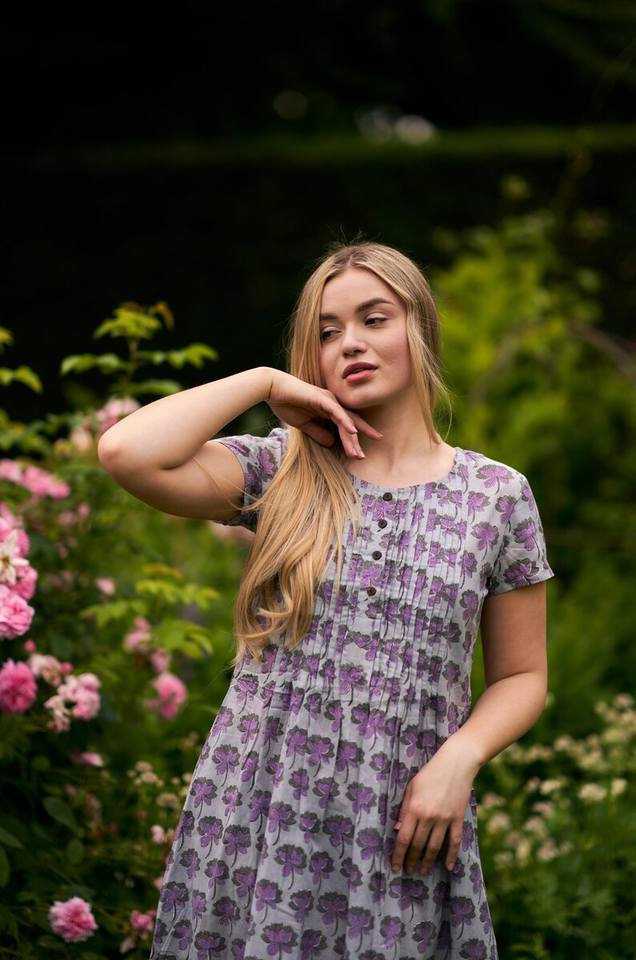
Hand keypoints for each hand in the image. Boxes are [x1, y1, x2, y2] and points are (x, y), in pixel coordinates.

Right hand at [264, 369, 382, 460]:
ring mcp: (328, 400)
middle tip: (362, 458)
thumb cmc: (286, 404)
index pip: (345, 426)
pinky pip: (337, 411)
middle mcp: (332, 404)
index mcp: (328, 410)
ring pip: (345, 421)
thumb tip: (332, 444)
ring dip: (351, 438)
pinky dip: (345, 421)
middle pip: (350, 424)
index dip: (353, 439)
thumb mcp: (304, 425)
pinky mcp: (322, 398)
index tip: (360, 454)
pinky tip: (353, 432)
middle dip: (356, 442)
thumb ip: (318, 433)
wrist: (272, 389)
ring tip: (357, 453)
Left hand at [391, 736, 480, 874]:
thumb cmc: (430, 773)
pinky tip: (449, 866)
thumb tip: (398, 831)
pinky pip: (455, 841)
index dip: (398, 855)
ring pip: (435, 847)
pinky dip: (452, 856)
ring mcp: (445, 819)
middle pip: (418, 845)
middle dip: (411, 860)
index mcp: (415, 808)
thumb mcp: (412, 787)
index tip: (395, 867)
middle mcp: (429, 816)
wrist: (456, 763)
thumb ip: (404, 809)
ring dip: (428, 861)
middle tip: (408, 870)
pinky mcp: (458, 818)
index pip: (404, 838)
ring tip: (423, 870)